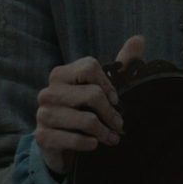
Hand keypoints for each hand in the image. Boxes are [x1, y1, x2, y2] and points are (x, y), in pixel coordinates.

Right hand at [33, 35, 145, 174]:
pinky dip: (90, 144)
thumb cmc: (83, 110)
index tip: (116, 101)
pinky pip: (75, 139)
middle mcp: (48, 92)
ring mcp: (43, 115)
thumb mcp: (102, 87)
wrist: (59, 144)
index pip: (90, 68)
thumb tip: (139, 39)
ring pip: (87, 120)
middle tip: (119, 125)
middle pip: (92, 94)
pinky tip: (95, 144)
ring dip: (105, 132)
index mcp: (60, 75)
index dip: (108, 85)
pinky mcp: (43, 137)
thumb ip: (121, 63)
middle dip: (111, 113)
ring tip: (112, 138)